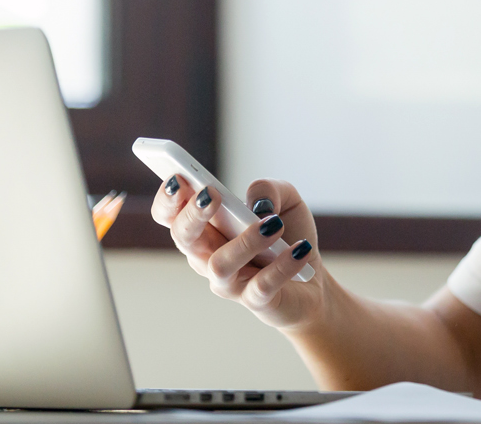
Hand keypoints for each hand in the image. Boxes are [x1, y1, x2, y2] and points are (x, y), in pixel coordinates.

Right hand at [151, 176, 325, 329]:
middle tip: (212, 194)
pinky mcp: (255, 301)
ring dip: (245, 241)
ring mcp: (229, 282)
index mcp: (207, 227)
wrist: (312, 281)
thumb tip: (257, 204)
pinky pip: (261, 285)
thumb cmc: (287, 235)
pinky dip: (282, 265)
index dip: (168, 199)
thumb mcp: (285, 200)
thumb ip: (268, 189)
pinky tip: (300, 249)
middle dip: (192, 214)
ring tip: (274, 224)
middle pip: (183, 237)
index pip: (170, 214)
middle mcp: (208, 256)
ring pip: (219, 265)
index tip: (178, 178)